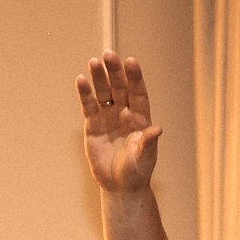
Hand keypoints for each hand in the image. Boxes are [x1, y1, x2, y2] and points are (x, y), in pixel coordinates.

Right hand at [77, 52, 163, 194]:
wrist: (119, 186)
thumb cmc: (137, 171)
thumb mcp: (144, 158)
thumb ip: (148, 143)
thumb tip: (157, 129)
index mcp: (140, 117)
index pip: (138, 92)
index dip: (135, 77)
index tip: (131, 62)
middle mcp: (124, 112)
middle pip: (119, 86)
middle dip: (114, 71)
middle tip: (109, 54)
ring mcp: (108, 117)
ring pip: (103, 92)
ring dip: (99, 77)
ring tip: (93, 62)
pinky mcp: (93, 125)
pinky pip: (89, 106)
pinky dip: (85, 93)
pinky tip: (81, 80)